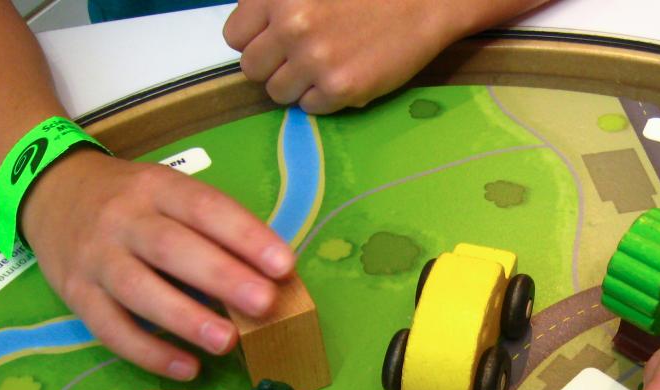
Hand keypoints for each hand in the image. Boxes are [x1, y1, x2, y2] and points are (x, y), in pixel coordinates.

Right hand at [20, 150, 294, 379]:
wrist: (50, 191)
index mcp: (156, 187)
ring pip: (139, 290)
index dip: (245, 235)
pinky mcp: (76, 294)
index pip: (204, 207)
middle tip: (264, 304)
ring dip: (186, 319)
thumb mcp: (168, 193)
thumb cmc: (132, 200)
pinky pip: (112, 329)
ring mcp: (95, 257)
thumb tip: (274, 277)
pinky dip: (150, 353)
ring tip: (228, 342)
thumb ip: (213, 228)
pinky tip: (188, 368)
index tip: (284, 265)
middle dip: (221, 277)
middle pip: (171, 248)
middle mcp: (122, 219)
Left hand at [224, 0, 464, 113]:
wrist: (425, 2)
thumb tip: (257, 37)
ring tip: (325, 69)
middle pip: (252, 69)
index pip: (234, 37)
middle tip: (302, 60)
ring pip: (278, 93)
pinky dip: (324, 99)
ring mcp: (315, 59)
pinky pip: (309, 108)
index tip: (276, 44)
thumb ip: (278, 5)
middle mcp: (290, 26)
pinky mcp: (340, 87)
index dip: (256, 43)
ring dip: (297, 86)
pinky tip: (345, 76)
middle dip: (274, 68)